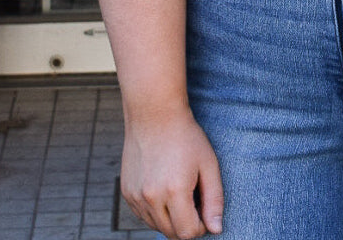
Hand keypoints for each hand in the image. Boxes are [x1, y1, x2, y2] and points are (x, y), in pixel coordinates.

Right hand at [120, 108, 223, 237]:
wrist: (155, 115)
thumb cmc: (186, 137)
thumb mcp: (209, 164)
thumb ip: (214, 200)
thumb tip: (216, 230)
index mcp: (174, 191)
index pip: (188, 233)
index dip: (201, 226)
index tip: (204, 210)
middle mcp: (151, 197)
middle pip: (171, 233)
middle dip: (186, 224)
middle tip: (194, 199)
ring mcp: (135, 196)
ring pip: (156, 226)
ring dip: (170, 219)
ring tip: (179, 190)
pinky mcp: (127, 192)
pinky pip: (143, 215)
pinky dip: (155, 211)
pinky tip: (164, 188)